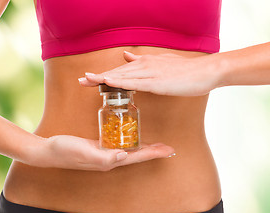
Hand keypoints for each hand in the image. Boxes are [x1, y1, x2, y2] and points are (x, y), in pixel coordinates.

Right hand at [25, 135, 174, 170]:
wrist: (48, 150)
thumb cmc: (64, 151)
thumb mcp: (83, 152)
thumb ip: (103, 157)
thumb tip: (124, 156)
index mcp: (108, 161)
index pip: (136, 157)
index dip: (153, 153)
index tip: (168, 150)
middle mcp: (109, 159)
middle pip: (136, 154)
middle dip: (153, 151)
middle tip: (168, 147)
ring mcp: (104, 153)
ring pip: (129, 149)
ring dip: (144, 147)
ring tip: (156, 144)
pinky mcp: (98, 146)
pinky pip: (119, 143)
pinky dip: (129, 140)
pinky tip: (132, 135)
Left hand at [78, 51, 220, 95]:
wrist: (205, 71)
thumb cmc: (184, 71)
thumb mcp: (160, 63)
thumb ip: (142, 61)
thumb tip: (126, 56)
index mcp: (144, 64)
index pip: (119, 70)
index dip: (103, 75)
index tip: (88, 79)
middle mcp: (144, 66)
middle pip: (116, 72)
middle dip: (97, 77)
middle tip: (80, 81)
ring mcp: (150, 74)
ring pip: (122, 76)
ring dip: (103, 78)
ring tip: (86, 81)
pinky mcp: (157, 82)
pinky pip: (135, 83)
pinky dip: (120, 82)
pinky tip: (108, 81)